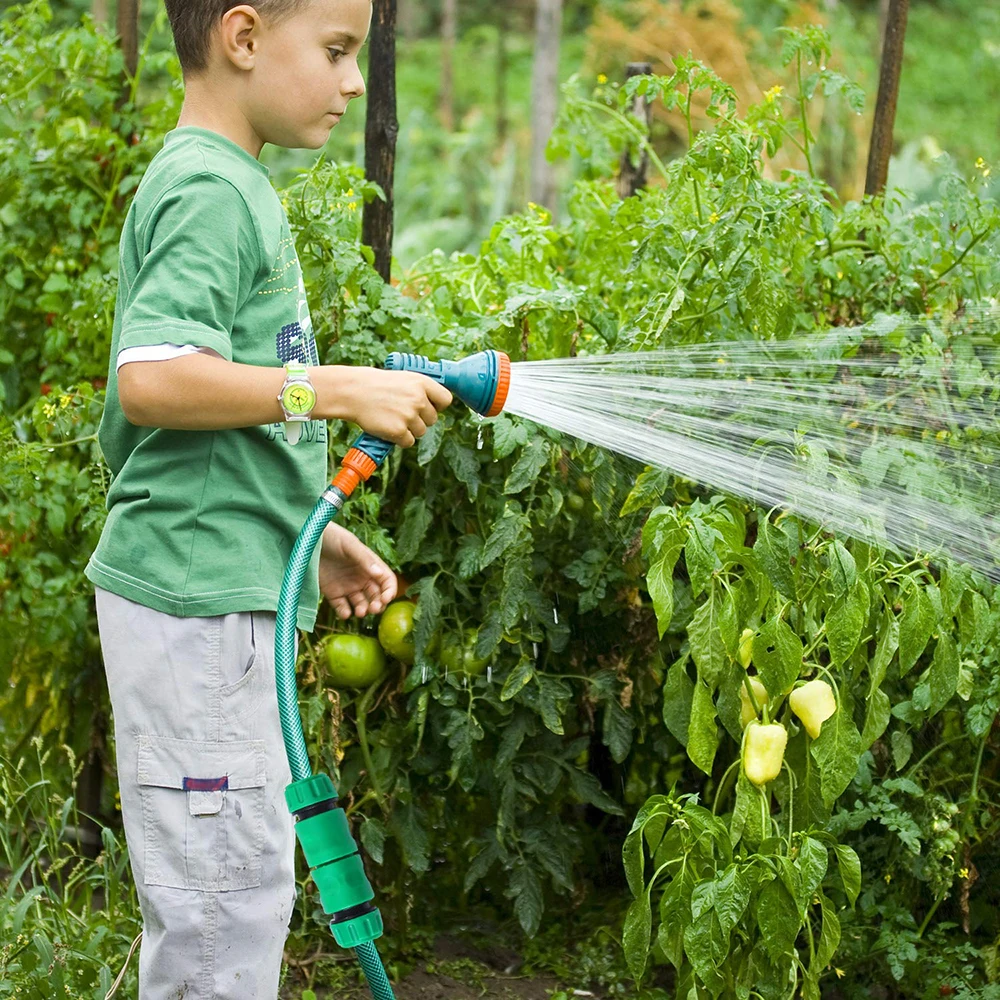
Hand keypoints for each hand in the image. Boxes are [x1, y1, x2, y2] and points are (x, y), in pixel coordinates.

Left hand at [318, 522, 396, 618]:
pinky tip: (345, 613)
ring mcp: (347, 586)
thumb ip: (364, 559)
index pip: (386, 581)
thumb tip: (379, 574)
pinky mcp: (332, 593)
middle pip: (376, 596)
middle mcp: (361, 578)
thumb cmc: (331, 537)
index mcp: (370, 565)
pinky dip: (345, 613)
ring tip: (360, 612)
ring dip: (363, 610)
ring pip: (361, 604)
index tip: (386, 599)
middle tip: (373, 609)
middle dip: (377, 604)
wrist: (306, 538)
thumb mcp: (349, 544)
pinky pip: (341, 607)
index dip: (389, 591)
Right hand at [319, 366, 452, 446]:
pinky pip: (408, 442)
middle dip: (420, 420)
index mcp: (422, 383)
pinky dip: (399, 439)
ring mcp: (409, 415)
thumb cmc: (376, 385)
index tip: (429, 407)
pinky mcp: (399, 431)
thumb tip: (434, 404)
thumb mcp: (403, 378)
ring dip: (408, 430)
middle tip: (401, 413)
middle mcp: (418, 399)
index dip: (438, 406)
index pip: (446, 400)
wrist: (353, 392)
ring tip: (391, 418)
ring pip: (421, 432)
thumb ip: (420, 390)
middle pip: (432, 420)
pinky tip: (387, 427)